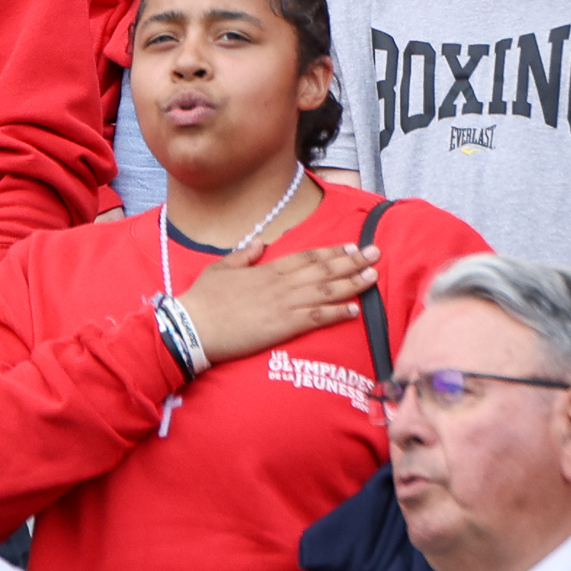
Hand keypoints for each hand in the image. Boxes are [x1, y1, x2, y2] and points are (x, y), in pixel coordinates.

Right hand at [179, 241, 379, 365]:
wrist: (195, 326)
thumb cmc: (204, 298)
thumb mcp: (221, 268)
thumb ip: (244, 255)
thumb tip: (259, 243)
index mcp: (267, 269)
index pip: (307, 257)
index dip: (331, 251)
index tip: (352, 245)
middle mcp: (280, 284)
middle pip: (323, 270)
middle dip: (352, 261)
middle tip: (375, 253)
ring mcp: (283, 305)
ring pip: (325, 291)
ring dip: (352, 283)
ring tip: (373, 277)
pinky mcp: (282, 327)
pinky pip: (316, 318)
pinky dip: (337, 313)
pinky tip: (355, 310)